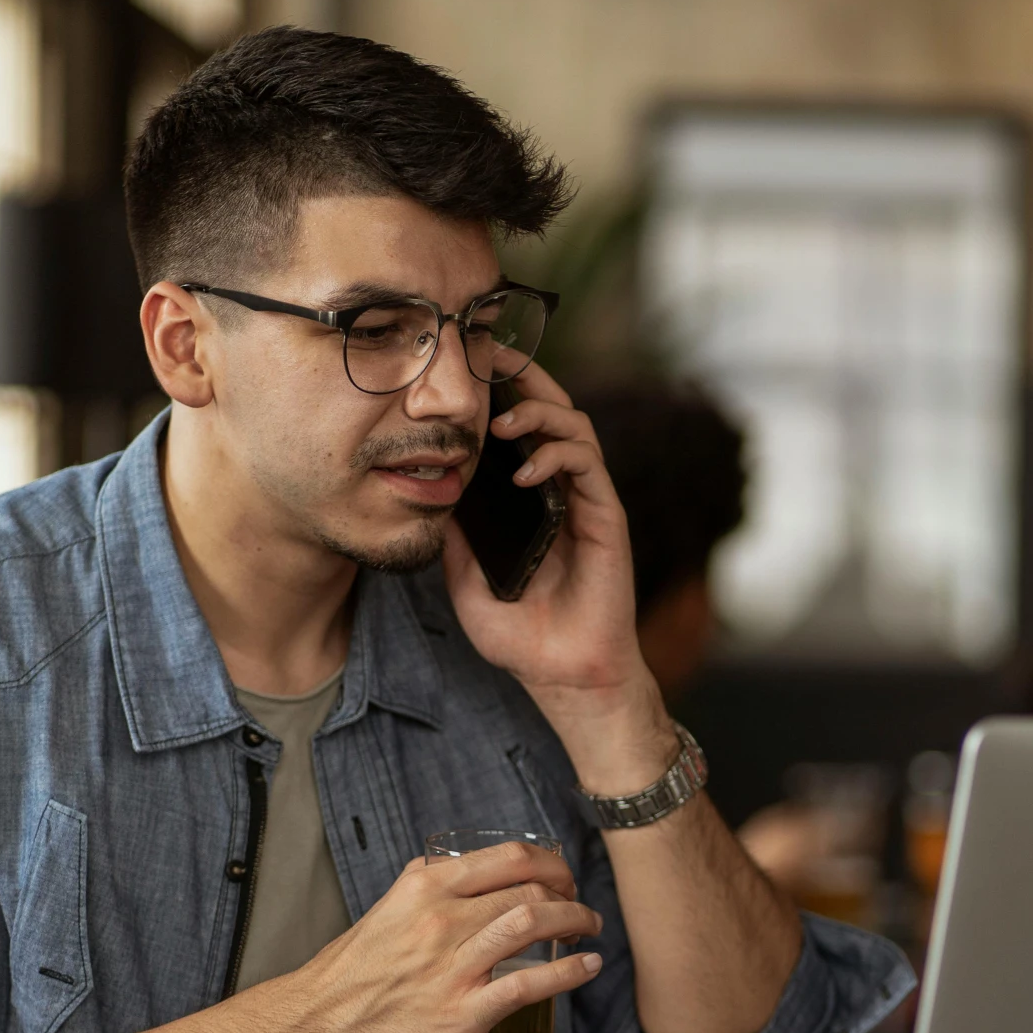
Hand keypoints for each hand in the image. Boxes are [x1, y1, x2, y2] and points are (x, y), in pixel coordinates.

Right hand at [247, 839, 603, 1032]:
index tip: (562, 875)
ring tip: (588, 929)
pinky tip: (587, 967)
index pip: (508, 857)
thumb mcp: (385, 912)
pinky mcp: (462, 1014)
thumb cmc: (348, 977)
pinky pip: (530, 984)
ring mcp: (452, 967)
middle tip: (579, 907)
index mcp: (423, 886)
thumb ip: (428, 892)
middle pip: (529, 890)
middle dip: (568, 894)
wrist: (312, 1032)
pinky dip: (569, 972)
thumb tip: (470, 879)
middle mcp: (440, 919)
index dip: (550, 863)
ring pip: (533, 925)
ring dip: (575, 922)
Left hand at [441, 363, 678, 791]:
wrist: (563, 676)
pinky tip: (526, 469)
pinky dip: (557, 455)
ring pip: (575, 426)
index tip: (467, 366)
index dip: (500, 390)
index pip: (520, 426)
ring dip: (539, 412)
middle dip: (523, 376)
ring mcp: (587, 500)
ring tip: (501, 422)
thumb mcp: (466, 580)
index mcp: (532, 497)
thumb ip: (453, 537)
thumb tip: (425, 493)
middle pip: (552, 409)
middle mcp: (563, 489)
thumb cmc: (522, 636)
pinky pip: (589, 466)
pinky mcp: (607, 518)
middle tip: (489, 357)